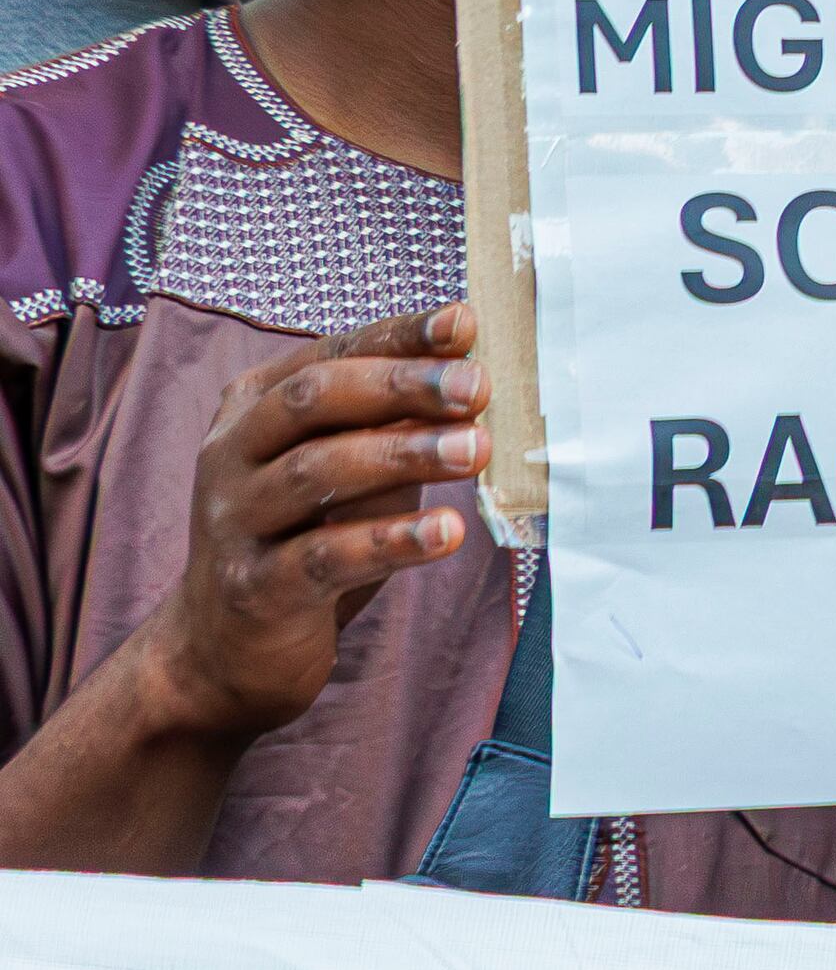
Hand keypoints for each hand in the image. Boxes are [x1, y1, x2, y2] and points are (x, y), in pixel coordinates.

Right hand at [132, 301, 486, 745]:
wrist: (224, 647)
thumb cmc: (304, 535)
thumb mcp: (345, 467)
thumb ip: (390, 421)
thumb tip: (471, 372)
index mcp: (252, 409)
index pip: (330, 355)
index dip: (398, 336)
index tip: (464, 322)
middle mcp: (230, 455)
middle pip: (314, 401)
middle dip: (402, 386)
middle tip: (477, 386)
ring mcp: (233, 521)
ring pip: (317, 472)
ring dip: (405, 455)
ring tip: (477, 450)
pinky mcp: (253, 588)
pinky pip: (324, 557)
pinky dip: (390, 540)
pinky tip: (447, 531)